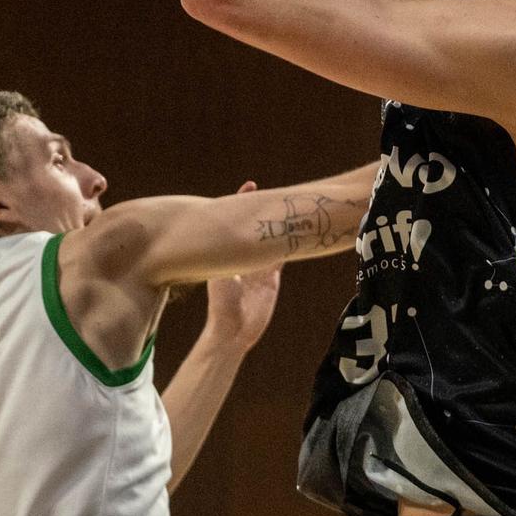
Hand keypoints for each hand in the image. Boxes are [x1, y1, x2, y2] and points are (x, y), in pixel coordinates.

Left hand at [202, 181, 282, 349]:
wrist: (233, 330)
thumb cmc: (220, 302)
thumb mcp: (218, 273)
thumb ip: (226, 255)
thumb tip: (226, 230)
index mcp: (227, 254)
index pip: (235, 223)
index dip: (241, 203)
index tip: (250, 185)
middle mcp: (244, 258)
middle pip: (256, 229)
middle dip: (263, 211)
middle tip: (273, 191)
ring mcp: (259, 268)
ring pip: (272, 241)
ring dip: (279, 226)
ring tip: (288, 207)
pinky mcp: (271, 279)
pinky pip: (282, 258)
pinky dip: (289, 246)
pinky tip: (297, 232)